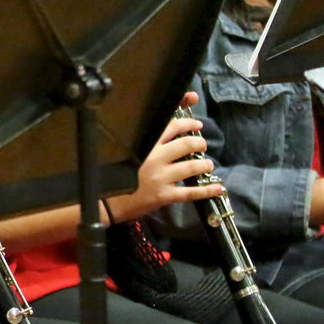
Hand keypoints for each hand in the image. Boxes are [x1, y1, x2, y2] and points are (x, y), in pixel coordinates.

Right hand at [106, 107, 220, 222]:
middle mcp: (155, 157)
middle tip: (203, 144)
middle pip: (185, 144)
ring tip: (208, 164)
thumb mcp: (123, 151)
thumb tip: (161, 134)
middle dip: (198, 143)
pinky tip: (218, 188)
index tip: (197, 123)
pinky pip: (190, 192)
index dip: (187, 122)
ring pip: (191, 167)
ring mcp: (161, 177)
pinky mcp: (164, 195)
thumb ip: (141, 142)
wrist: (104, 201)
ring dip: (204, 164)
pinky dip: (207, 190)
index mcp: (145, 144)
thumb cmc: (110, 173)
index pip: (170, 126)